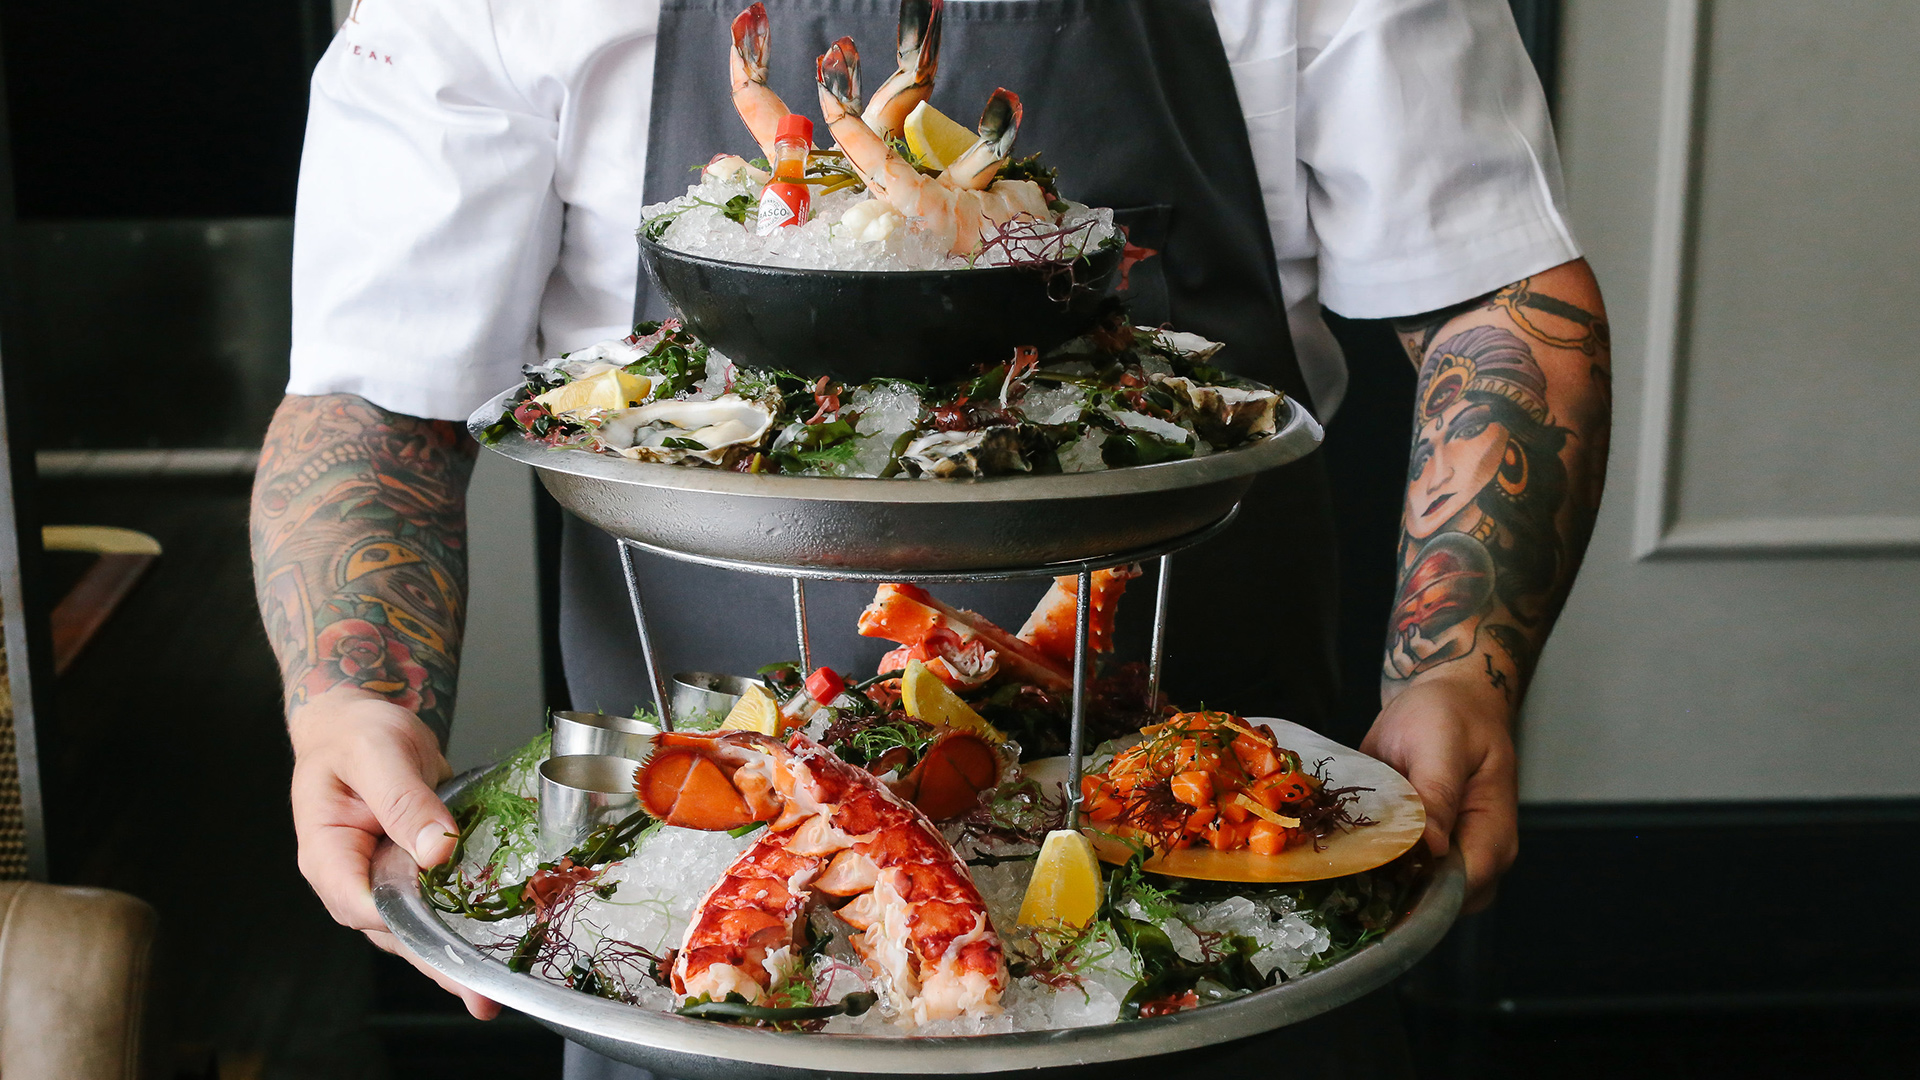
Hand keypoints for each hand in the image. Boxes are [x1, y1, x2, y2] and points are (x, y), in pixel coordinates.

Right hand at [288, 686, 500, 1018]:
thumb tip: (437, 849)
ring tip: (498, 984)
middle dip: (439, 965)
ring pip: (420, 927)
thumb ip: (404, 800)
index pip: (360, 904)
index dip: (402, 925)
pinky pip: (440, 903)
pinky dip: (468, 923)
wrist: (360, 721)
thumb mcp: (377, 754)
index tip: (444, 941)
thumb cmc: (355, 734)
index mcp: (328, 855)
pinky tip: (502, 942)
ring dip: (458, 956)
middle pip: (395, 932)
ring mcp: (384, 879)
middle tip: (483, 995)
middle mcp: (354, 878)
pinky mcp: (415, 873)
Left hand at [1361, 672, 1517, 912]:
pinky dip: (1370, 866)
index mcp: (1491, 833)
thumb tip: (1431, 846)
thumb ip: (1438, 792)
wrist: (1445, 701)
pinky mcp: (1422, 851)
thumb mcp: (1442, 742)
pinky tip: (1344, 850)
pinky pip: (1396, 874)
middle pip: (1436, 899)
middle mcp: (1473, 854)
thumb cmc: (1451, 715)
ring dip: (1375, 882)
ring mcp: (1447, 857)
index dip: (1419, 890)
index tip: (1372, 876)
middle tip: (1344, 867)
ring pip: (1412, 893)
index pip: (1462, 885)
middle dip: (1390, 891)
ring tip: (1338, 858)